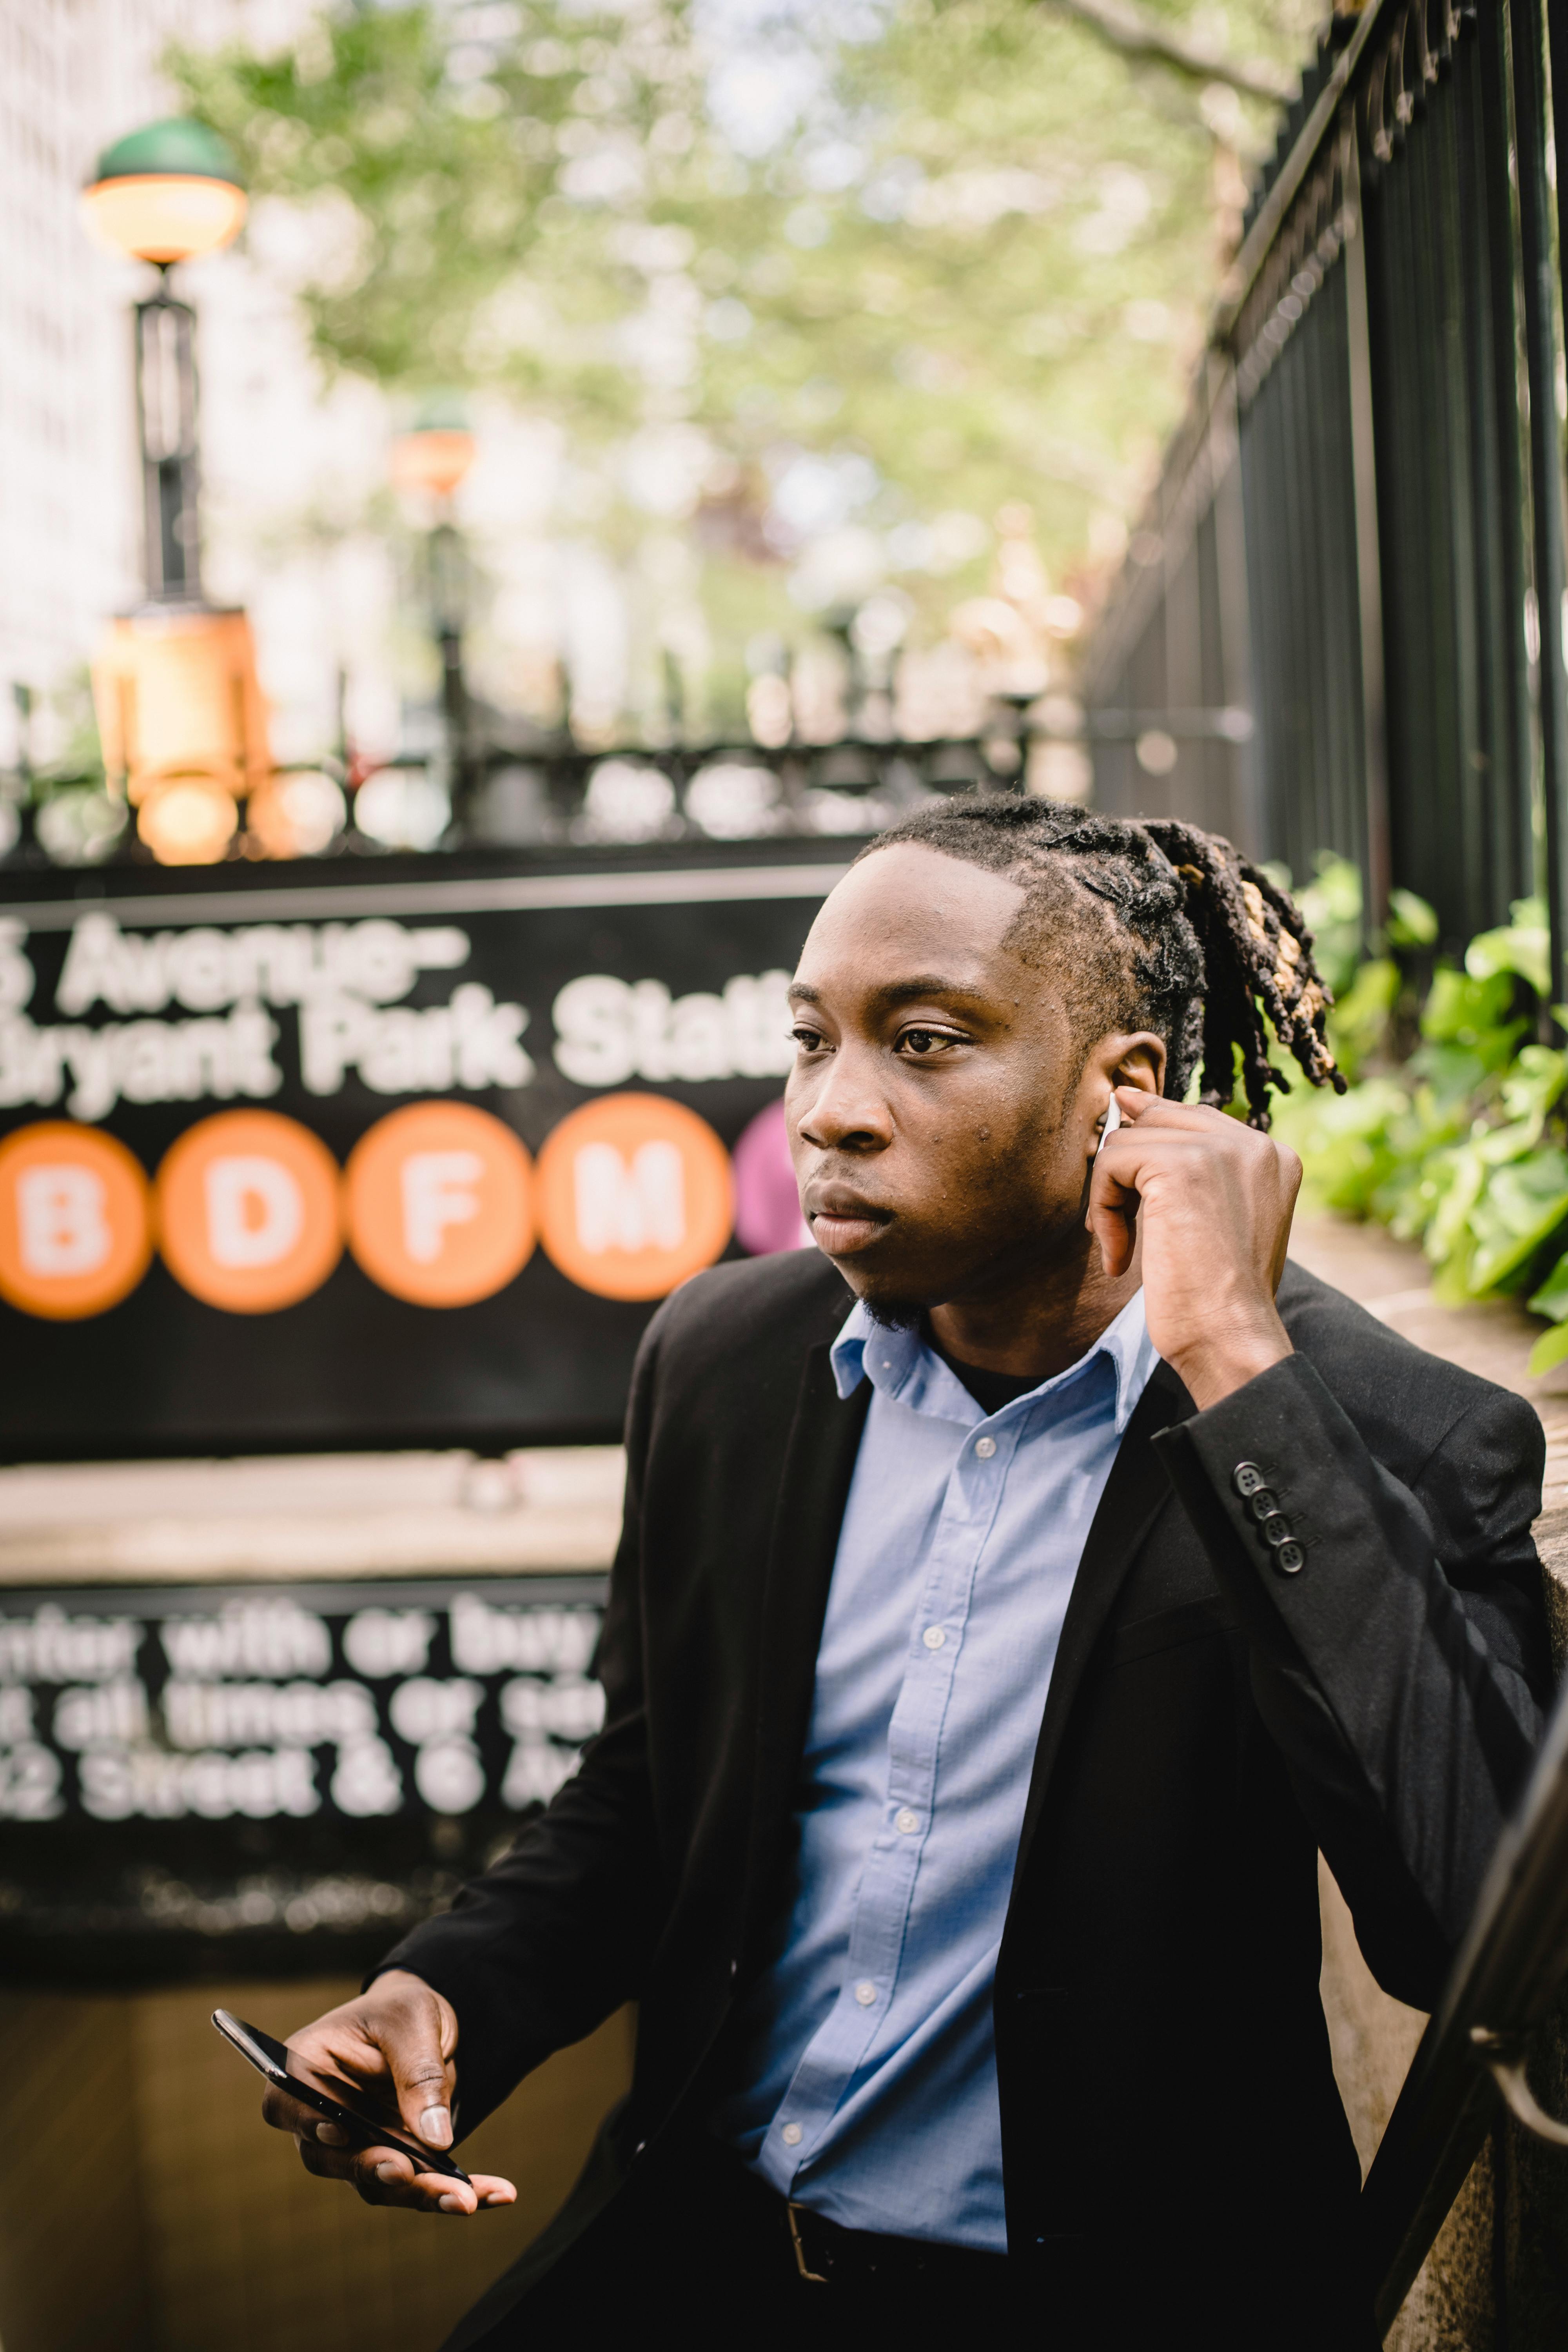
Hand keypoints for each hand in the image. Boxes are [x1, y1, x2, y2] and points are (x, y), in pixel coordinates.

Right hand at [259, 1968, 516, 2214]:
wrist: (424, 2026)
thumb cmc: (403, 2011)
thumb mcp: (414, 2022)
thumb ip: (419, 2073)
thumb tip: (435, 2138)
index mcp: (307, 2067)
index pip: (285, 2103)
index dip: (307, 2123)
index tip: (340, 2133)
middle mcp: (321, 2117)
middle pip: (333, 2158)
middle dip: (375, 2170)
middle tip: (409, 2176)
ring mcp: (355, 2147)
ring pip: (376, 2182)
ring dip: (421, 2194)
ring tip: (466, 2199)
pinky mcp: (391, 2161)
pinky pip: (416, 2187)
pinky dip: (455, 2192)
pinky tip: (498, 2194)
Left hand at [1086, 1088, 1299, 1409]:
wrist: (1230, 1337)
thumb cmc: (1220, 1297)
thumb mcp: (1216, 1221)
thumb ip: (1190, 1165)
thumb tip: (1127, 1099)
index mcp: (1273, 1156)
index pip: (1195, 1119)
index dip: (1151, 1148)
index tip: (1133, 1189)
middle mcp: (1254, 1143)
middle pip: (1160, 1119)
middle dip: (1129, 1170)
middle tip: (1123, 1225)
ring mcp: (1221, 1149)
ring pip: (1129, 1141)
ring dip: (1111, 1199)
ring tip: (1123, 1247)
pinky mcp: (1181, 1164)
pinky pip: (1112, 1161)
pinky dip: (1102, 1210)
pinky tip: (1120, 1256)